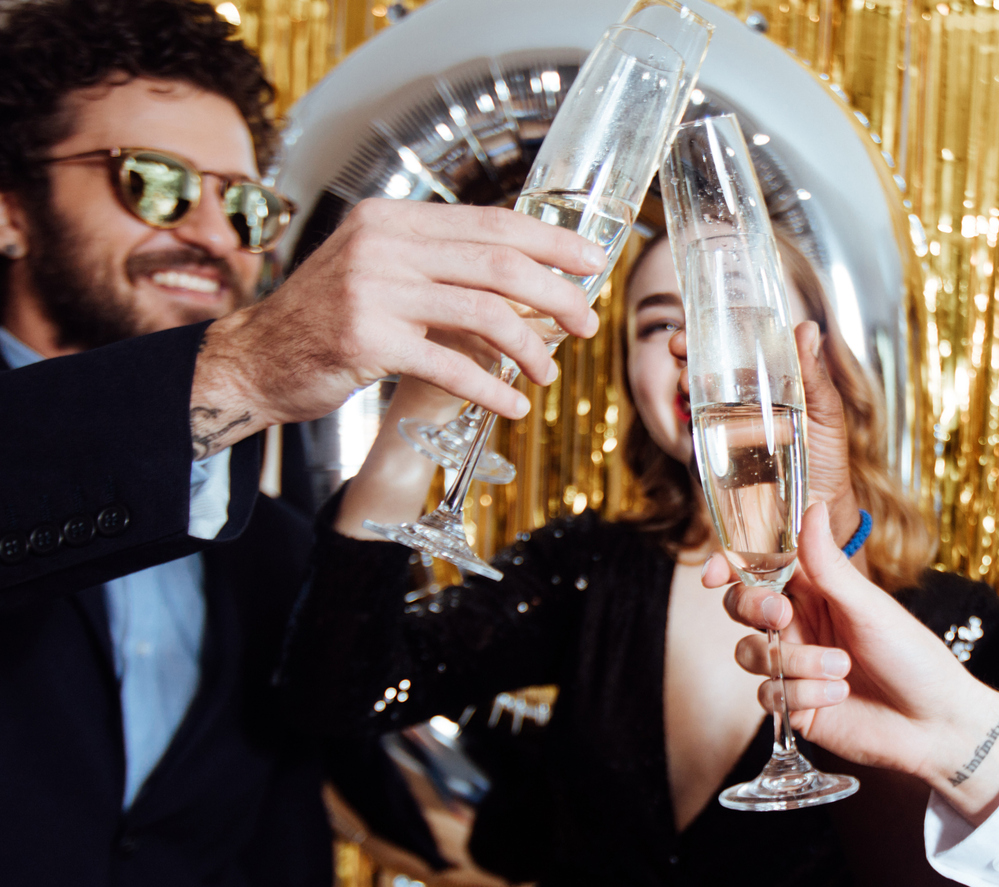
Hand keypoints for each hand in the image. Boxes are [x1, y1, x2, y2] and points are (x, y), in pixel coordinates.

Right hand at [188, 199, 604, 457]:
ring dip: (530, 347)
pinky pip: (451, 364)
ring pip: (485, 312)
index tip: (592, 261)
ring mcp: (372, 290)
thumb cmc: (329, 321)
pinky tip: (513, 404)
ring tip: (547, 373)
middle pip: (500, 263)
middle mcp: (383, 245)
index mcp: (393, 219)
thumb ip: (440, 269)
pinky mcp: (365, 339)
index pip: (492, 221)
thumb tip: (527, 285)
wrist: (256, 359)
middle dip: (557, 295)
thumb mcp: (382, 274)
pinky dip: (491, 388)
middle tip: (586, 324)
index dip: (550, 241)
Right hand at [673, 320, 859, 544]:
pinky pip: (697, 453)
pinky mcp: (717, 470)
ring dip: (685, 392)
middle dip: (686, 359)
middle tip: (682, 349)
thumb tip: (809, 328)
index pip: (727, 356)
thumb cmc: (826, 456)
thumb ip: (813, 374)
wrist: (824, 506)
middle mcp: (736, 410)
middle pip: (701, 376)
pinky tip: (698, 430)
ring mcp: (723, 439)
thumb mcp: (825, 410)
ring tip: (689, 384)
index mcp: (760, 389)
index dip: (706, 338)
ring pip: (693, 409)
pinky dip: (694, 440)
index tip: (693, 328)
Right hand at [710, 504, 998, 816]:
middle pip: (743, 607)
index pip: (761, 567)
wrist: (933, 724)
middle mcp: (801, 624)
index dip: (731, 565)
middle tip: (783, 615)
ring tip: (841, 669)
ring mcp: (795, 665)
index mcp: (818, 590)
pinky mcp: (795, 704)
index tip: (716, 573)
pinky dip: (802, 694)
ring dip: (794, 661)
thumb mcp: (871, 608)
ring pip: (751, 653)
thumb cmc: (914, 657)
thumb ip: (830, 565)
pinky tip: (839, 695)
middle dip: (754, 608)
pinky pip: (769, 694)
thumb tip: (811, 507)